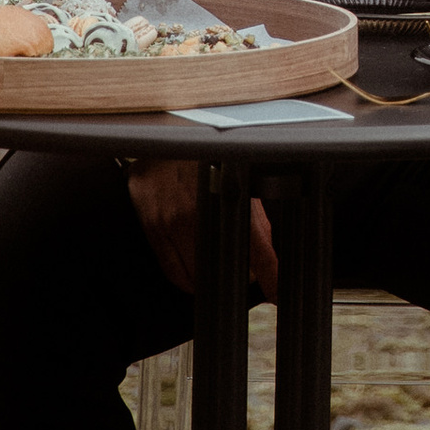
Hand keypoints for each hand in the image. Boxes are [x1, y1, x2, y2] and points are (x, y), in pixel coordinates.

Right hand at [128, 160, 278, 299]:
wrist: (165, 135)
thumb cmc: (206, 152)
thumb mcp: (241, 176)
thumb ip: (255, 216)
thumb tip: (266, 251)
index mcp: (226, 194)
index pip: (256, 248)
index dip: (270, 275)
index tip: (278, 294)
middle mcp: (196, 211)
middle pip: (222, 269)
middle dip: (237, 276)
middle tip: (245, 272)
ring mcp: (169, 220)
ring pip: (195, 277)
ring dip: (211, 279)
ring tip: (219, 266)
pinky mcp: (151, 226)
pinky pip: (171, 270)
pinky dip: (187, 278)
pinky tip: (196, 268)